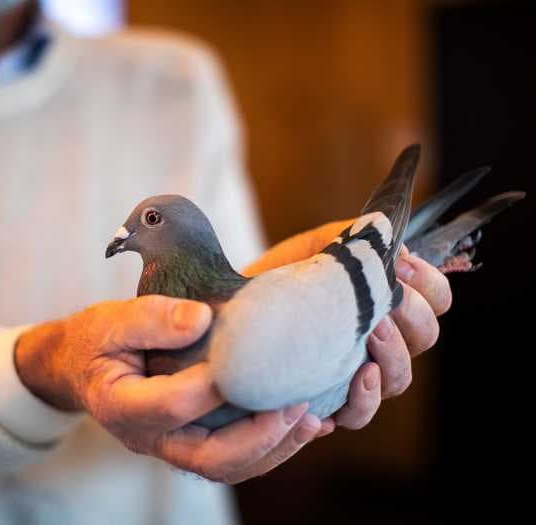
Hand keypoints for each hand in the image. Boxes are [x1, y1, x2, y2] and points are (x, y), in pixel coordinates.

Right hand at [14, 296, 320, 482]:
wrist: (82, 366)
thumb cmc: (97, 339)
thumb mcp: (112, 320)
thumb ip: (151, 318)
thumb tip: (203, 319)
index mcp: (120, 405)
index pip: (170, 405)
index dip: (210, 387)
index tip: (250, 359)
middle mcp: (146, 437)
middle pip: (208, 457)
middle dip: (258, 435)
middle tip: (296, 405)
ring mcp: (168, 446)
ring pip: (225, 467)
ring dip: (271, 448)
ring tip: (309, 420)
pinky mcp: (187, 443)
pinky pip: (230, 459)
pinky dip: (266, 447)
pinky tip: (295, 424)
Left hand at [244, 219, 451, 435]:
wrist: (232, 308)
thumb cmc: (277, 277)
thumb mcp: (314, 248)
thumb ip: (352, 241)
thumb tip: (392, 242)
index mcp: (384, 302)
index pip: (435, 298)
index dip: (429, 285)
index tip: (401, 269)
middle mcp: (379, 340)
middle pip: (425, 337)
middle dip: (412, 317)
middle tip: (383, 302)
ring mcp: (356, 372)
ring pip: (398, 379)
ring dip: (392, 356)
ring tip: (368, 333)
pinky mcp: (328, 399)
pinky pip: (357, 414)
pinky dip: (359, 401)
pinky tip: (351, 379)